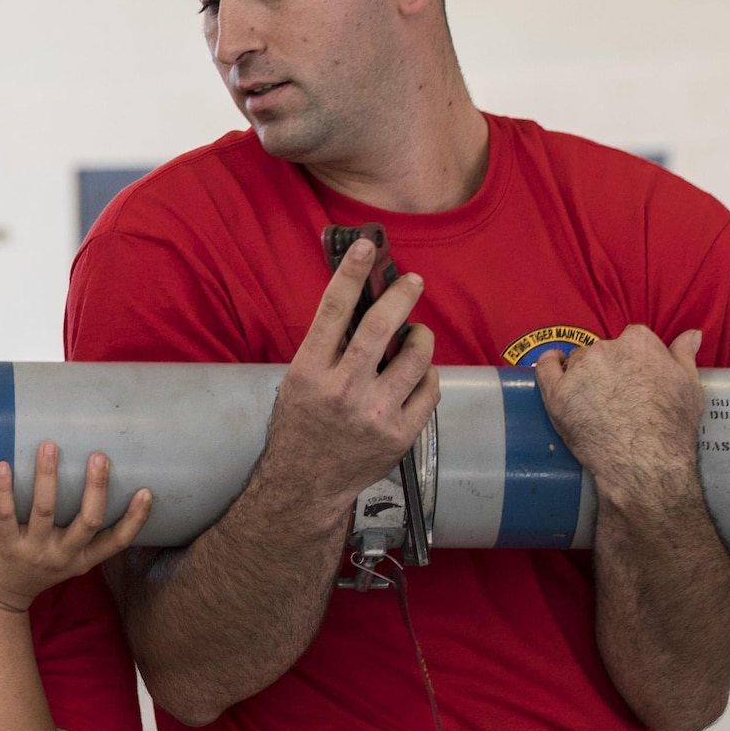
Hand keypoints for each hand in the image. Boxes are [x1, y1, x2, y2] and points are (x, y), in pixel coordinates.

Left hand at [0, 442, 152, 612]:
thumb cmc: (32, 568)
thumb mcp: (64, 559)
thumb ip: (76, 531)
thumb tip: (91, 479)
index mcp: (82, 559)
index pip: (116, 542)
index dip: (135, 520)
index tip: (146, 492)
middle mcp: (61, 556)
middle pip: (87, 522)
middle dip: (95, 487)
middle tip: (99, 456)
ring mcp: (33, 551)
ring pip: (45, 511)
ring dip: (47, 476)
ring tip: (49, 446)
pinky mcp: (4, 546)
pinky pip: (6, 515)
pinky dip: (4, 490)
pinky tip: (3, 466)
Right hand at [263, 239, 437, 503]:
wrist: (306, 484)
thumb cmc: (301, 426)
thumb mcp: (299, 381)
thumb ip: (328, 348)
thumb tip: (361, 304)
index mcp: (310, 372)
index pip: (332, 311)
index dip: (352, 274)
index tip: (366, 246)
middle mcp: (342, 390)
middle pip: (381, 327)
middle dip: (402, 296)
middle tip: (413, 282)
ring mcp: (375, 413)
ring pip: (416, 358)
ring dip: (421, 339)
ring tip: (416, 337)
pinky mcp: (401, 434)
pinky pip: (430, 389)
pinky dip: (428, 375)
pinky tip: (418, 374)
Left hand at [534, 327, 704, 494]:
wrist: (645, 458)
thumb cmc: (672, 423)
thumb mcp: (690, 384)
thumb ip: (684, 355)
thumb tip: (690, 334)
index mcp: (638, 342)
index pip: (632, 338)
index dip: (633, 357)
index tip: (634, 373)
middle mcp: (605, 349)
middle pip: (603, 350)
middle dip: (609, 366)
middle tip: (615, 392)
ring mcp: (578, 370)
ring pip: (577, 361)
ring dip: (582, 372)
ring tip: (591, 396)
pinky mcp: (556, 392)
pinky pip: (544, 368)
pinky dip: (548, 363)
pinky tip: (553, 364)